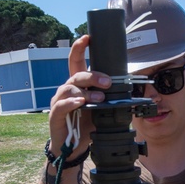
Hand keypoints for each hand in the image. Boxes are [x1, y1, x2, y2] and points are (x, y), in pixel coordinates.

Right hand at [47, 35, 109, 159]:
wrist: (73, 146)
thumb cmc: (86, 123)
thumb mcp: (101, 108)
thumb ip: (109, 98)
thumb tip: (128, 90)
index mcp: (78, 84)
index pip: (75, 61)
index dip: (79, 47)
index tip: (88, 37)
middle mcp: (67, 89)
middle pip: (77, 74)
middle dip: (94, 75)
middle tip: (108, 83)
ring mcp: (60, 101)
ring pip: (71, 88)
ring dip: (87, 91)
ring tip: (100, 98)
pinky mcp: (55, 114)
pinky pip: (62, 105)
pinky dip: (72, 103)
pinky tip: (81, 103)